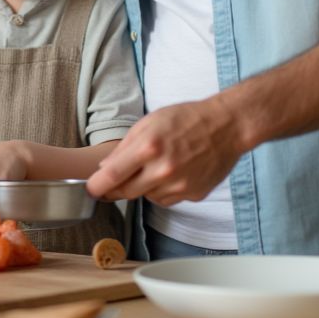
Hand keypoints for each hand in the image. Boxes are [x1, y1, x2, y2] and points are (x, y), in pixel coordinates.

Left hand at [85, 98, 244, 205]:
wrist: (227, 126)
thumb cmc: (186, 118)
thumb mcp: (149, 122)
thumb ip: (125, 146)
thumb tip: (104, 167)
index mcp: (148, 147)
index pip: (112, 176)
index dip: (96, 186)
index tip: (90, 190)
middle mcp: (163, 170)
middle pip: (126, 192)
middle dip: (114, 190)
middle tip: (111, 185)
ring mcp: (180, 185)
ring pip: (146, 197)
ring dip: (142, 187)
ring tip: (155, 166)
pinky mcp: (193, 194)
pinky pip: (167, 199)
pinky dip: (162, 190)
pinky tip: (172, 173)